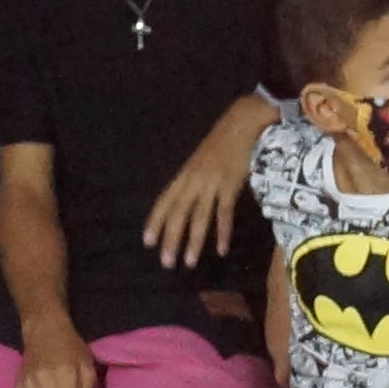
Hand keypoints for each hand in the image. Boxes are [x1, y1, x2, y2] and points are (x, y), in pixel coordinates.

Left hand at [144, 135, 252, 267]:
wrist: (240, 125)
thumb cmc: (221, 144)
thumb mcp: (199, 162)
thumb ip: (191, 181)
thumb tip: (183, 202)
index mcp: (183, 175)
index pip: (164, 202)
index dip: (155, 221)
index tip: (148, 242)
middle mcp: (193, 180)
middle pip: (178, 213)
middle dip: (171, 239)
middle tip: (166, 263)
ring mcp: (211, 183)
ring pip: (199, 216)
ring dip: (193, 241)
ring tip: (189, 262)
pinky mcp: (230, 186)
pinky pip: (224, 213)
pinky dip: (223, 232)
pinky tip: (222, 249)